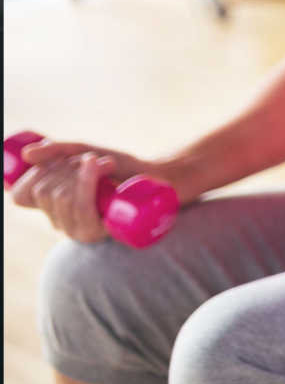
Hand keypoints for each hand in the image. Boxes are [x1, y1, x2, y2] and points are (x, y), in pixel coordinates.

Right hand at [8, 138, 157, 242]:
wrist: (161, 176)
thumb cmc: (123, 168)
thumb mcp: (87, 153)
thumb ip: (57, 151)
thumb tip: (27, 154)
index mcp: (54, 209)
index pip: (25, 194)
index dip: (41, 170)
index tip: (67, 159)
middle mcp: (63, 225)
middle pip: (46, 191)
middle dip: (70, 165)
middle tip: (96, 161)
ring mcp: (81, 232)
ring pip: (62, 195)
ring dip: (84, 168)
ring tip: (107, 165)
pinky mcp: (101, 231)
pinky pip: (81, 206)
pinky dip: (90, 178)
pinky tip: (105, 166)